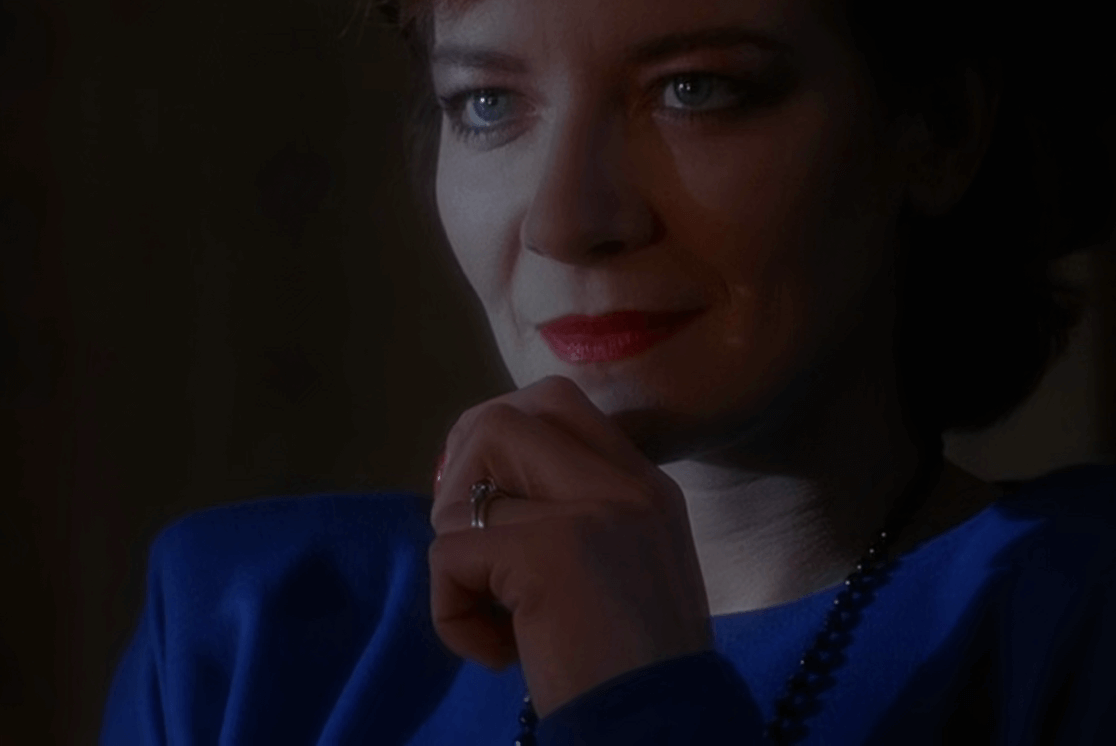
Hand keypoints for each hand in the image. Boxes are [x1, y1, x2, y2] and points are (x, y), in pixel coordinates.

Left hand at [429, 375, 716, 716]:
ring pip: (464, 492)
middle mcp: (625, 485)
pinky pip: (449, 555)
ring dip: (454, 557)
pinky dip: (452, 613)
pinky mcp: (548, 553)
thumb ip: (575, 520)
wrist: (666, 730)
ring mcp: (589, 512)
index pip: (556, 402)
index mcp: (646, 485)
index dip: (495, 437)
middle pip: (500, 419)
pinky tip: (497, 656)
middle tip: (466, 547)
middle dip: (457, 477)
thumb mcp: (623, 573)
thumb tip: (482, 494)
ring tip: (495, 615)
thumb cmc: (642, 674)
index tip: (481, 498)